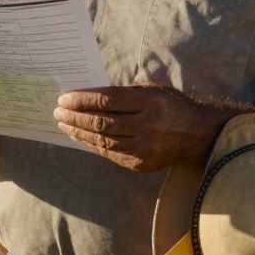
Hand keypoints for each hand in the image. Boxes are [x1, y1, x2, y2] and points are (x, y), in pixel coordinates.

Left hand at [53, 84, 224, 171]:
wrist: (197, 134)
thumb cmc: (169, 105)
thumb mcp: (150, 90)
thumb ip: (122, 93)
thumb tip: (85, 96)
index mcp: (149, 102)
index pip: (107, 100)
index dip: (82, 100)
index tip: (64, 98)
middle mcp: (147, 126)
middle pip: (102, 121)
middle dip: (75, 116)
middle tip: (58, 111)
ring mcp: (144, 148)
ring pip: (102, 140)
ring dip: (78, 132)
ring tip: (64, 124)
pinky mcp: (140, 164)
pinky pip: (109, 153)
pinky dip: (92, 144)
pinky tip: (80, 137)